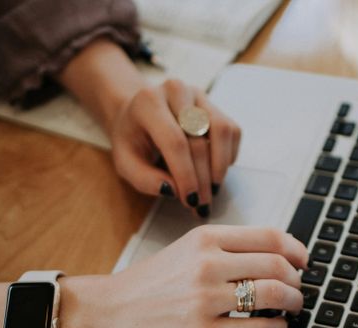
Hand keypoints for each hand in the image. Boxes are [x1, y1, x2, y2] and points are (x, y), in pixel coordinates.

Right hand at [67, 225, 307, 327]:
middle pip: (277, 265)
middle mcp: (208, 263)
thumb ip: (225, 248)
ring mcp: (205, 298)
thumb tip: (274, 255)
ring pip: (273, 295)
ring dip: (293, 303)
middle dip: (297, 280)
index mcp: (205, 238)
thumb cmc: (148, 282)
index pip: (269, 236)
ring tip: (292, 308)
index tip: (304, 260)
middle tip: (298, 289)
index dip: (296, 249)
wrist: (107, 312)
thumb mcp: (185, 249)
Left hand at [109, 79, 240, 215]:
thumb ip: (144, 179)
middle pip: (198, 140)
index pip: (174, 140)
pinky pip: (232, 132)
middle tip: (202, 205)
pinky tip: (214, 171)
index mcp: (148, 102)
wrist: (139, 113)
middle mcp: (176, 91)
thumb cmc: (132, 140)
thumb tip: (173, 190)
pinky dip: (227, 156)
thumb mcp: (126, 163)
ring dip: (220, 167)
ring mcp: (199, 95)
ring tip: (212, 190)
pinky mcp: (215, 104)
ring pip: (222, 131)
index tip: (191, 200)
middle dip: (203, 179)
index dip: (186, 174)